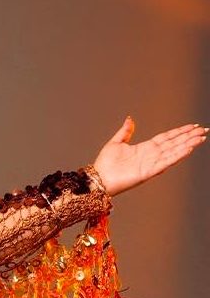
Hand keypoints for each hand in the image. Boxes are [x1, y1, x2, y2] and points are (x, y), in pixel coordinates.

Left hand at [92, 116, 206, 196]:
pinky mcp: (149, 172)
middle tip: (203, 130)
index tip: (192, 126)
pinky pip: (166, 162)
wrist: (98, 179)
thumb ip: (125, 131)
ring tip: (200, 138)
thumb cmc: (105, 164)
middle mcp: (151, 155)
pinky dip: (177, 155)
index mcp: (144, 148)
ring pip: (173, 152)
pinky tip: (188, 149)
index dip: (179, 132)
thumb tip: (130, 118)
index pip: (166, 138)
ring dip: (187, 145)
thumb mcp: (116, 143)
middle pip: (174, 143)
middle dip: (188, 137)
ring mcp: (151, 163)